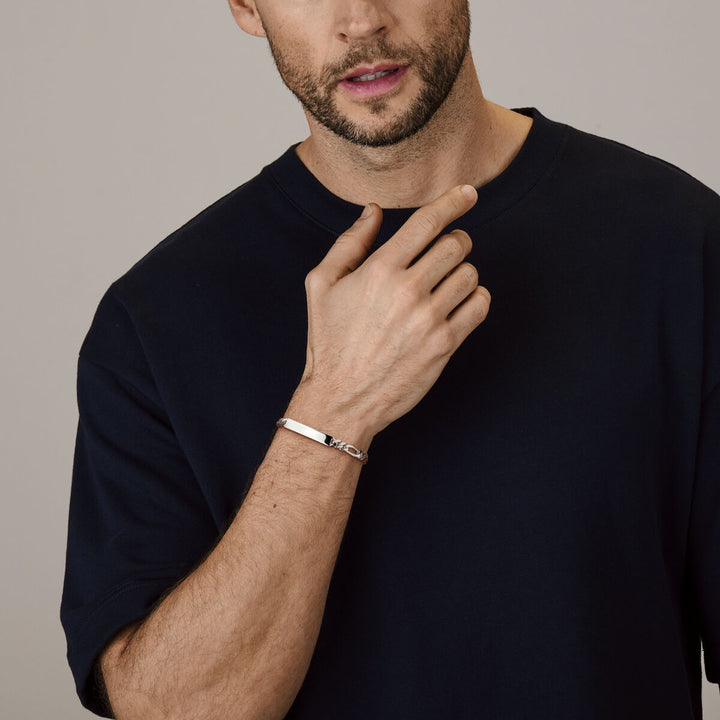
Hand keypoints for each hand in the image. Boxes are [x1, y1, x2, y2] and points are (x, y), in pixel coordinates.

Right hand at [297, 185, 490, 442]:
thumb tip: (373, 212)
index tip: (469, 193)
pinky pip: (480, 305)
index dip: (454, 201)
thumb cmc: (329, 342)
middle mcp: (408, 290)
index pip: (428, 222)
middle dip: (456, 240)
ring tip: (444, 284)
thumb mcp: (321, 285)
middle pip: (456, 244)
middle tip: (447, 250)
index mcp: (379, 269)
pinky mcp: (445, 344)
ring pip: (470, 274)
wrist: (342, 399)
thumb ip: (349, 243)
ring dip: (462, 272)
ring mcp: (429, 318)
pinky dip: (476, 298)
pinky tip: (458, 303)